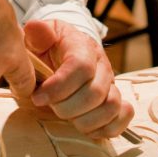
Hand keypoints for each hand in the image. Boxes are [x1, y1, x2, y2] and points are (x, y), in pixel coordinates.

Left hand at [24, 20, 133, 139]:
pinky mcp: (115, 101)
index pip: (81, 67)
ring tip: (68, 119)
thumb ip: (36, 34)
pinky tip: (86, 128)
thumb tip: (36, 28)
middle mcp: (102, 65)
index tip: (38, 97)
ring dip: (86, 121)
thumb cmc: (47, 49)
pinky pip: (122, 117)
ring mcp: (111, 84)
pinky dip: (106, 128)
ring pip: (112, 106)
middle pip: (95, 92)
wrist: (63, 54)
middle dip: (68, 108)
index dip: (59, 87)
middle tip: (51, 108)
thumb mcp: (38, 37)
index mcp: (83, 46)